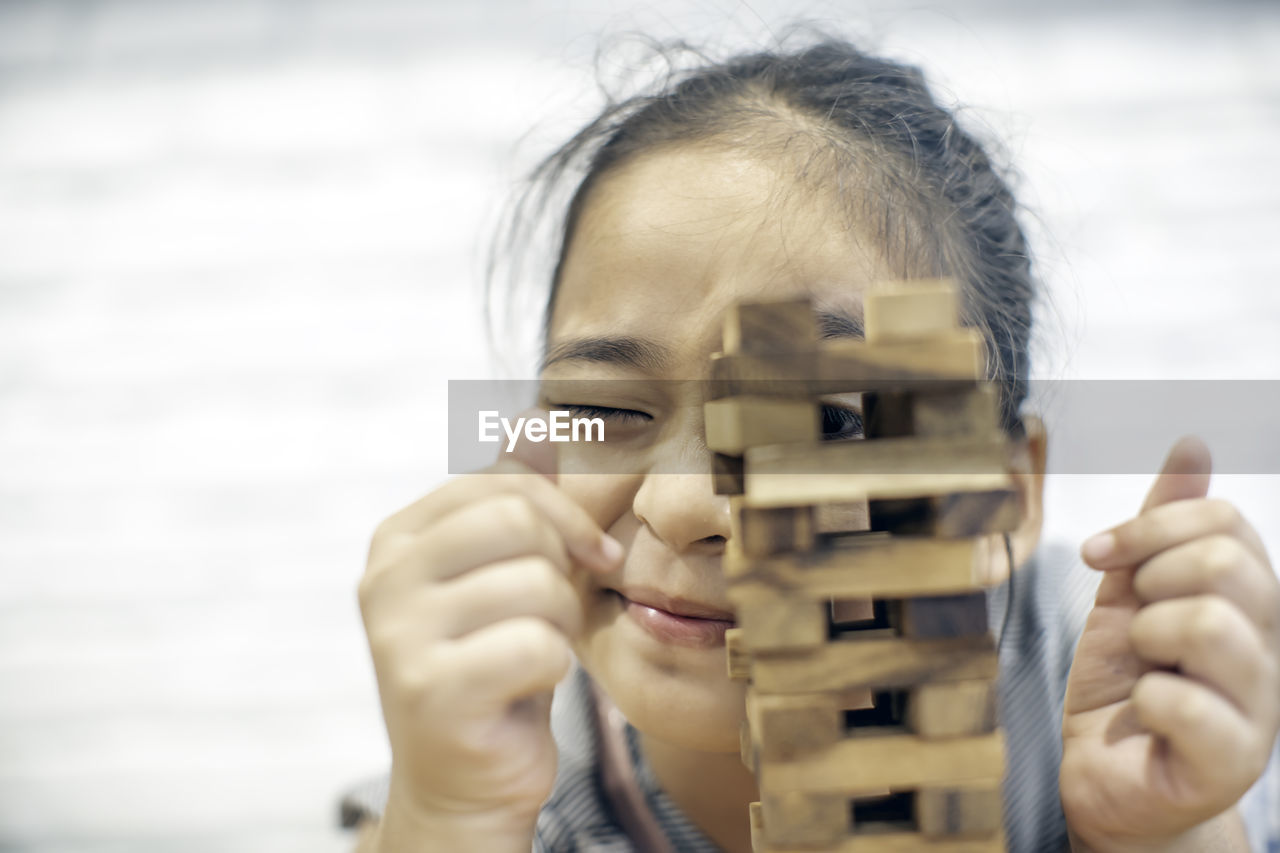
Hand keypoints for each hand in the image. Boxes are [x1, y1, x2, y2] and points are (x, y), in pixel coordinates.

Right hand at [358, 429, 622, 848]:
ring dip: (560, 625)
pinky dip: (554, 671)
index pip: (499, 480)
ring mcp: (399, 634)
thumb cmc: (496, 666)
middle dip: (559, 569)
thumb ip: (518, 501)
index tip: (589, 555)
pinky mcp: (429, 691)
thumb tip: (536, 420)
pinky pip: (539, 647)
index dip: (563, 513)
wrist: (466, 780)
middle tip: (551, 614)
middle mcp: (385, 578)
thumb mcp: (508, 573)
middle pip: (516, 519)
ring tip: (533, 655)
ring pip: (537, 584)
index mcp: (398, 539)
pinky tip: (524, 690)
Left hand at [1060, 437, 1279, 850]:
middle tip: (1134, 622)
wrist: (1105, 776)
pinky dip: (1144, 698)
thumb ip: (1159, 527)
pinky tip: (1143, 713)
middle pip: (1225, 564)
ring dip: (1146, 635)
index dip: (1148, 526)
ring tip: (1143, 666)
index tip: (1097, 553)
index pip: (1225, 523)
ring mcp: (1258, 708)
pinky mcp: (1230, 763)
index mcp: (1247, 602)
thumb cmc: (1122, 683)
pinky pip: (1184, 701)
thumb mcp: (1131, 593)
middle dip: (1148, 579)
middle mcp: (1268, 649)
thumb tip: (1194, 443)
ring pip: (1211, 624)